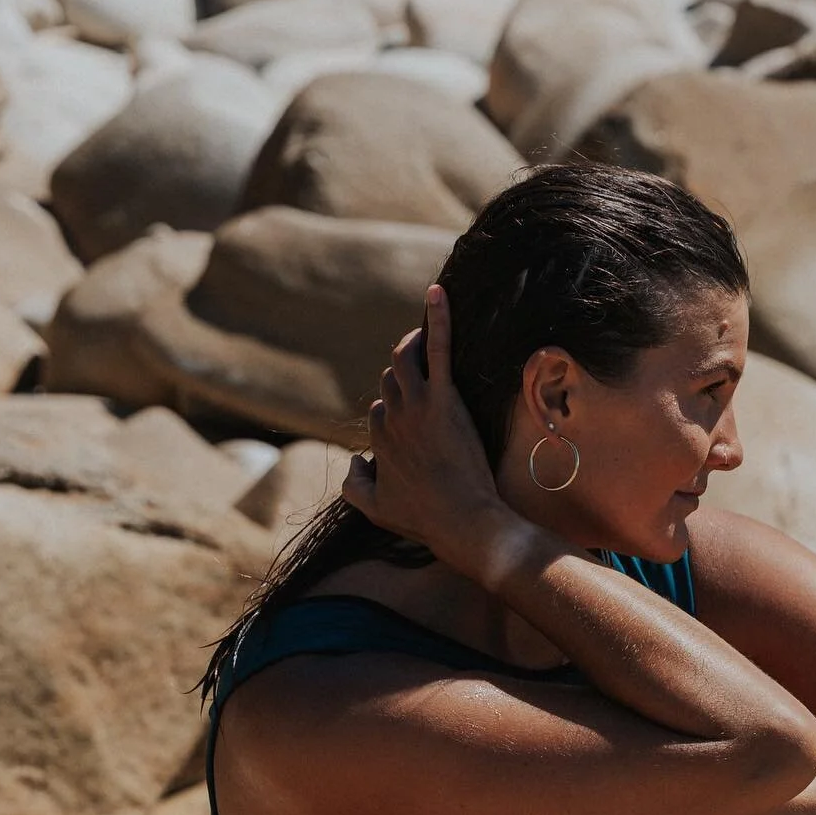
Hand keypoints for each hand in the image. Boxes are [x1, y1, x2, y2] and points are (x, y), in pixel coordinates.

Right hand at [341, 285, 509, 569]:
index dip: (394, 411)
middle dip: (403, 375)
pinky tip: (439, 293)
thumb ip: (353, 487)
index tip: (414, 419)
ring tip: (424, 337)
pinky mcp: (444, 399)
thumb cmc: (423, 520)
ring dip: (412, 343)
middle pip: (391, 381)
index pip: (380, 409)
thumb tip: (354, 461)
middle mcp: (393, 417)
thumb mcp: (376, 511)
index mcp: (379, 440)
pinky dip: (438, 318)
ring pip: (405, 359)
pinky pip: (438, 349)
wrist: (462, 521)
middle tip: (426, 375)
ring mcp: (417, 405)